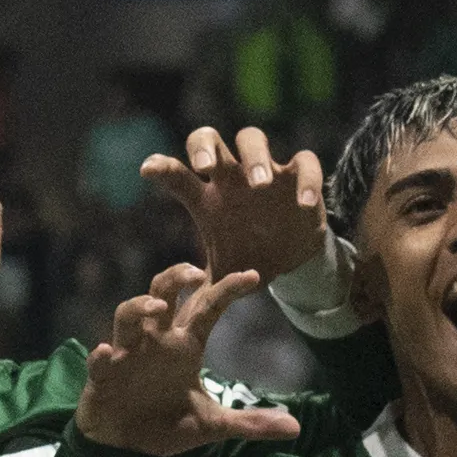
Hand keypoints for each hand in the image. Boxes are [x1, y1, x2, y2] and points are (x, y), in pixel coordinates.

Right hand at [78, 264, 306, 454]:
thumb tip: (296, 428)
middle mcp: (156, 341)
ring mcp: (126, 355)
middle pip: (161, 293)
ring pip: (127, 315)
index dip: (227, 289)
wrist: (126, 448)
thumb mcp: (212, 424)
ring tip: (154, 308)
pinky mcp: (102, 376)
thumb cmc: (167, 424)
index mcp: (184, 346)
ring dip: (138, 307)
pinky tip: (104, 354)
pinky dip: (100, 356)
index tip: (254, 275)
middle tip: (194, 271)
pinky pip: (99, 361)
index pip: (207, 308)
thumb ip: (250, 422)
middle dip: (174, 277)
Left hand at [142, 126, 329, 282]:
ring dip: (255, 158)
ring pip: (253, 139)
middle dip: (205, 148)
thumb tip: (171, 316)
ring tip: (258, 183)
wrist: (288, 261)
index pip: (178, 176)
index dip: (163, 168)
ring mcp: (265, 172)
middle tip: (204, 166)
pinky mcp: (299, 177)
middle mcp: (231, 177)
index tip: (147, 169)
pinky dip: (308, 181)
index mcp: (207, 198)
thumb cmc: (246, 259)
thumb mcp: (222, 277)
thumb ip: (200, 292)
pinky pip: (306, 164)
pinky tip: (305, 204)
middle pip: (210, 140)